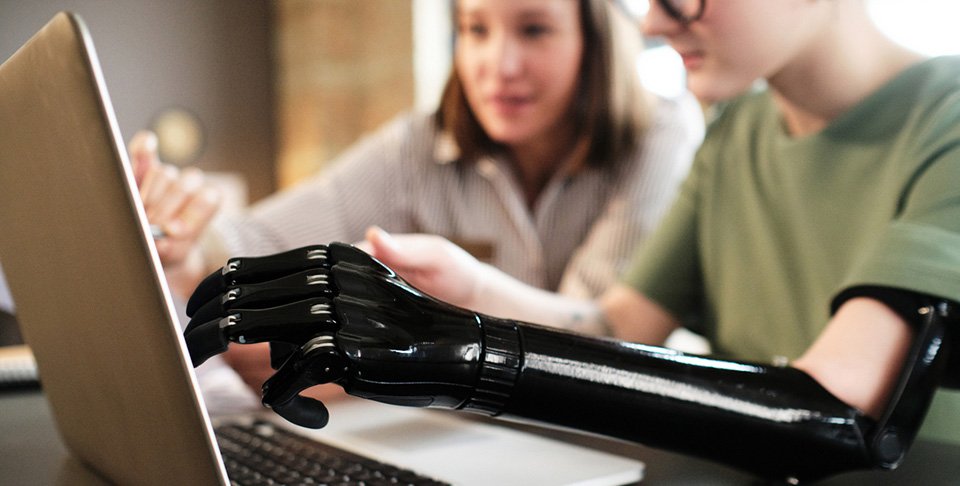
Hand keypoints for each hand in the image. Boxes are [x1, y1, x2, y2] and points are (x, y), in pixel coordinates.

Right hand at [128, 131, 220, 265]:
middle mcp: (191, 185)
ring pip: (163, 174)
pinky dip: (144, 149)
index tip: (173, 230)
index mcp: (208, 203)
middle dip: (165, 209)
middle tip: (152, 226)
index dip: (192, 213)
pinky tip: (147, 147)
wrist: (155, 244)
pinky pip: (145, 151)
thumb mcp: (176, 254)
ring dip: (150, 195)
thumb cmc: (169, 248)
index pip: (208, 198)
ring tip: (142, 216)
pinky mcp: (142, 169)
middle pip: (184, 185)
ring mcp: (167, 175)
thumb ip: (172, 248)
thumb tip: (162, 242)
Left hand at [183, 243, 488, 428]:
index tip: (196, 313)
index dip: (211, 293)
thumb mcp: (357, 294)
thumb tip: (248, 306)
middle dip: (203, 325)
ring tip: (208, 371)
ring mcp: (339, 310)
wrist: (462, 348)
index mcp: (330, 255)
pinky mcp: (347, 349)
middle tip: (188, 349)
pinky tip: (291, 404)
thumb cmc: (406, 327)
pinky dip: (281, 396)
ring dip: (220, 351)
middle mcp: (331, 275)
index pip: (248, 269)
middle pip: (241, 296)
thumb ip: (307, 292)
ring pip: (253, 328)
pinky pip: (289, 374)